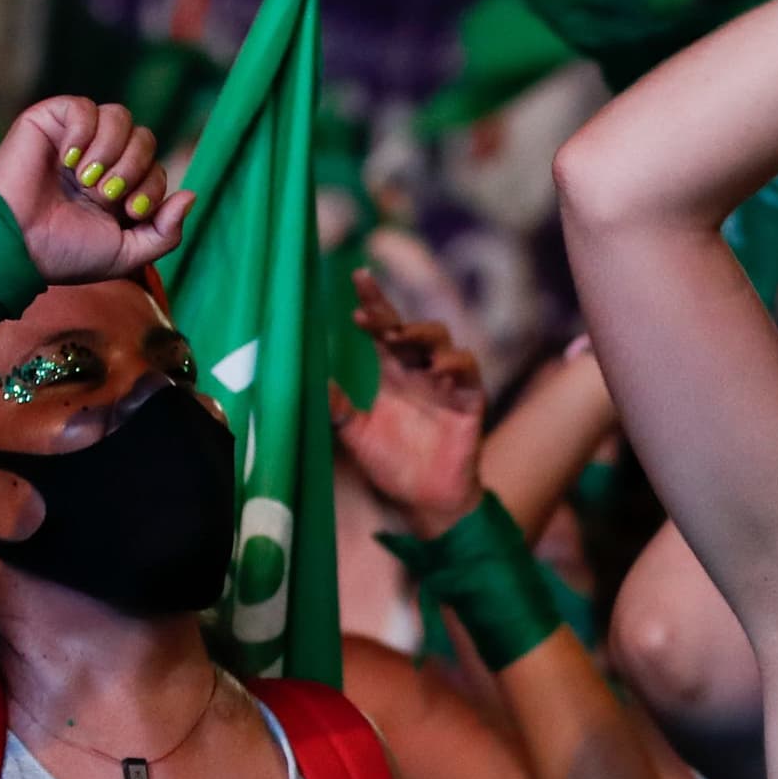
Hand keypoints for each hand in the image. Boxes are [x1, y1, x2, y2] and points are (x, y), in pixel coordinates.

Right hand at [0, 97, 189, 286]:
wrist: (17, 245)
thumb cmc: (65, 253)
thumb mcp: (127, 254)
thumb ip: (165, 231)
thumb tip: (191, 194)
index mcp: (117, 188)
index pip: (157, 169)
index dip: (151, 188)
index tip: (127, 212)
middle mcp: (99, 160)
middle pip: (145, 138)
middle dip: (134, 168)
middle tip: (105, 196)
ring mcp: (75, 139)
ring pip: (120, 117)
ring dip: (112, 151)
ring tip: (86, 180)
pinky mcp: (49, 121)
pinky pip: (85, 107)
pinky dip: (84, 132)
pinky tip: (68, 159)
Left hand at [332, 269, 487, 532]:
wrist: (426, 501)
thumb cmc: (393, 465)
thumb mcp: (355, 434)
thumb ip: (336, 407)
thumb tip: (308, 380)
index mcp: (394, 374)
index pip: (384, 328)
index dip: (375, 302)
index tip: (357, 277)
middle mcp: (420, 372)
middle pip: (413, 329)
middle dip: (394, 317)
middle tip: (370, 317)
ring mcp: (447, 384)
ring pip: (444, 342)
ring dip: (423, 336)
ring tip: (400, 339)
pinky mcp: (469, 401)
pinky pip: (468, 372)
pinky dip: (455, 364)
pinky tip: (437, 370)